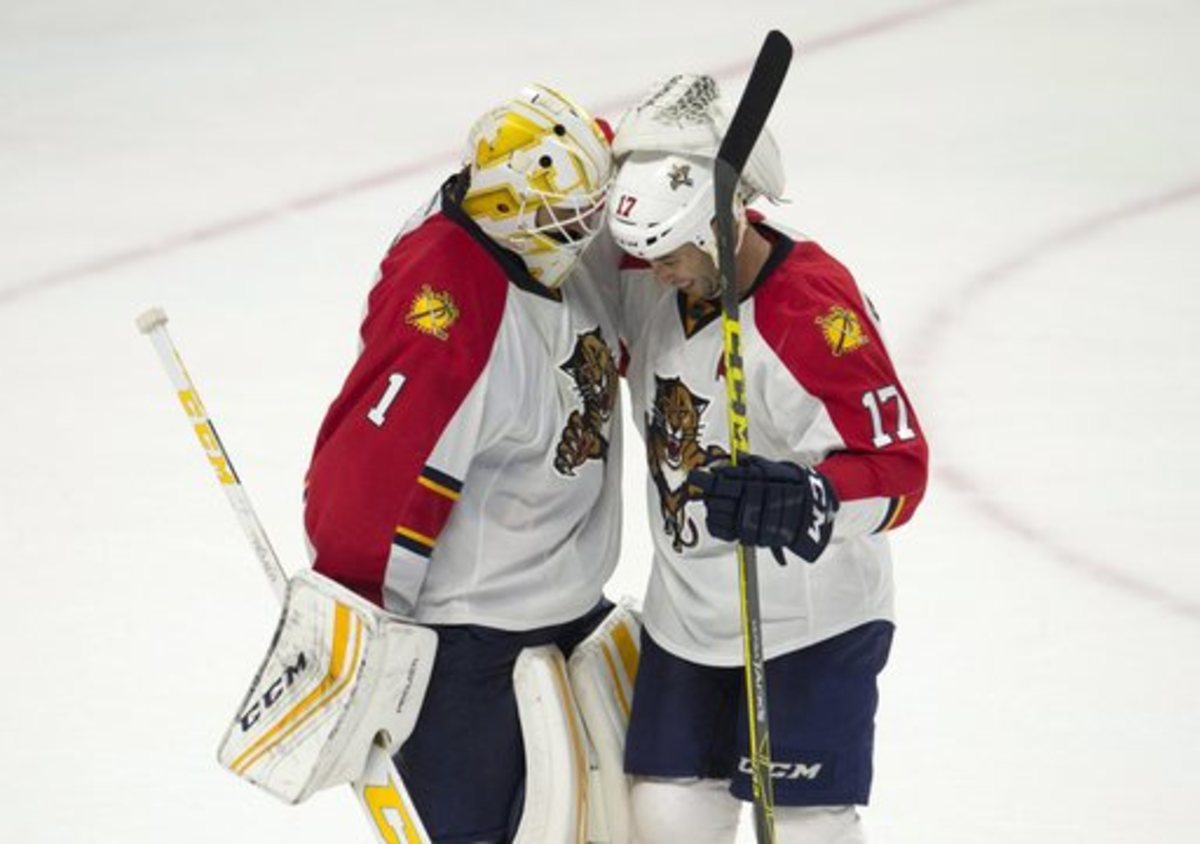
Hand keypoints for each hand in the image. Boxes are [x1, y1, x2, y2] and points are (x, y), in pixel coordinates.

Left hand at [687, 455, 837, 562]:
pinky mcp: (752, 537)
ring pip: (718, 516)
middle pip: (716, 499)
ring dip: (712, 508)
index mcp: (757, 485)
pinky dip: (716, 524)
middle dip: (708, 493)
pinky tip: (717, 517)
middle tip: (704, 487)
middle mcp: (754, 505)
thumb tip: (729, 462)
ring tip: (715, 501)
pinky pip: (724, 532)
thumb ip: (752, 465)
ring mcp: (753, 523)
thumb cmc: (793, 486)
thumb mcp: (775, 469)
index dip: (704, 479)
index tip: (694, 476)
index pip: (722, 483)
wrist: (812, 512)